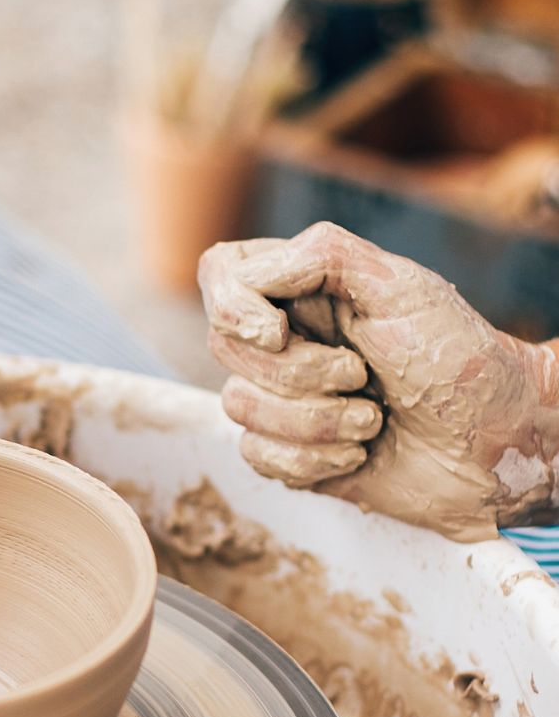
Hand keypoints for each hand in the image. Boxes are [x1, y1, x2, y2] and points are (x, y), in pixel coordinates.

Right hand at [199, 223, 558, 540]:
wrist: (496, 443)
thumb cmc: (460, 361)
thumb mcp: (401, 287)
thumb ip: (321, 256)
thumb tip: (246, 275)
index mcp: (305, 290)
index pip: (219, 274)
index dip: (231, 307)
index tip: (278, 332)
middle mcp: (286, 341)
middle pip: (224, 349)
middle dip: (298, 373)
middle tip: (360, 376)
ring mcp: (283, 398)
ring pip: (238, 407)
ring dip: (315, 422)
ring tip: (372, 420)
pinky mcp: (289, 453)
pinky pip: (255, 456)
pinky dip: (312, 460)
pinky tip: (358, 454)